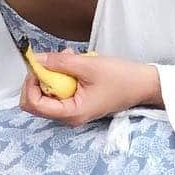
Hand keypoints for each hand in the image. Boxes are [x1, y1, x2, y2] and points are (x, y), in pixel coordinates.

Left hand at [19, 50, 161, 126]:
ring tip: (69, 58)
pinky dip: (61, 76)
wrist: (145, 84)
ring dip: (52, 74)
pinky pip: (58, 91)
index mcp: (71, 113)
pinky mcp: (76, 103)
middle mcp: (68, 117)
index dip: (30, 84)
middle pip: (34, 101)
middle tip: (52, 61)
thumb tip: (35, 60)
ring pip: (46, 94)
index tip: (38, 66)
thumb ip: (59, 63)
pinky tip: (74, 63)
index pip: (33, 104)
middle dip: (39, 79)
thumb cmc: (122, 78)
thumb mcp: (88, 65)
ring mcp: (72, 111)